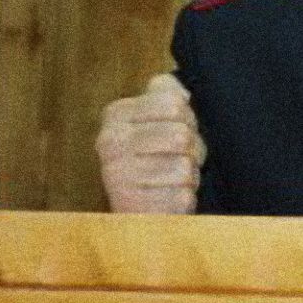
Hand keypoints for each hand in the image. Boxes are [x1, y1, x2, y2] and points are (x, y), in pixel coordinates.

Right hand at [96, 73, 204, 213]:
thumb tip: (176, 87)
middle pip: (182, 135)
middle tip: (177, 159)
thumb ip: (167, 94)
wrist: (138, 214)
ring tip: (171, 181)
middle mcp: (110, 142)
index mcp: (116, 114)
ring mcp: (117, 176)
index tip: (175, 131)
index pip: (174, 103)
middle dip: (192, 150)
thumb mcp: (159, 119)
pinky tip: (166, 199)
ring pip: (184, 167)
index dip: (188, 119)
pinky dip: (184, 199)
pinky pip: (182, 196)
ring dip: (189, 177)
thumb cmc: (156, 159)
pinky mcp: (133, 207)